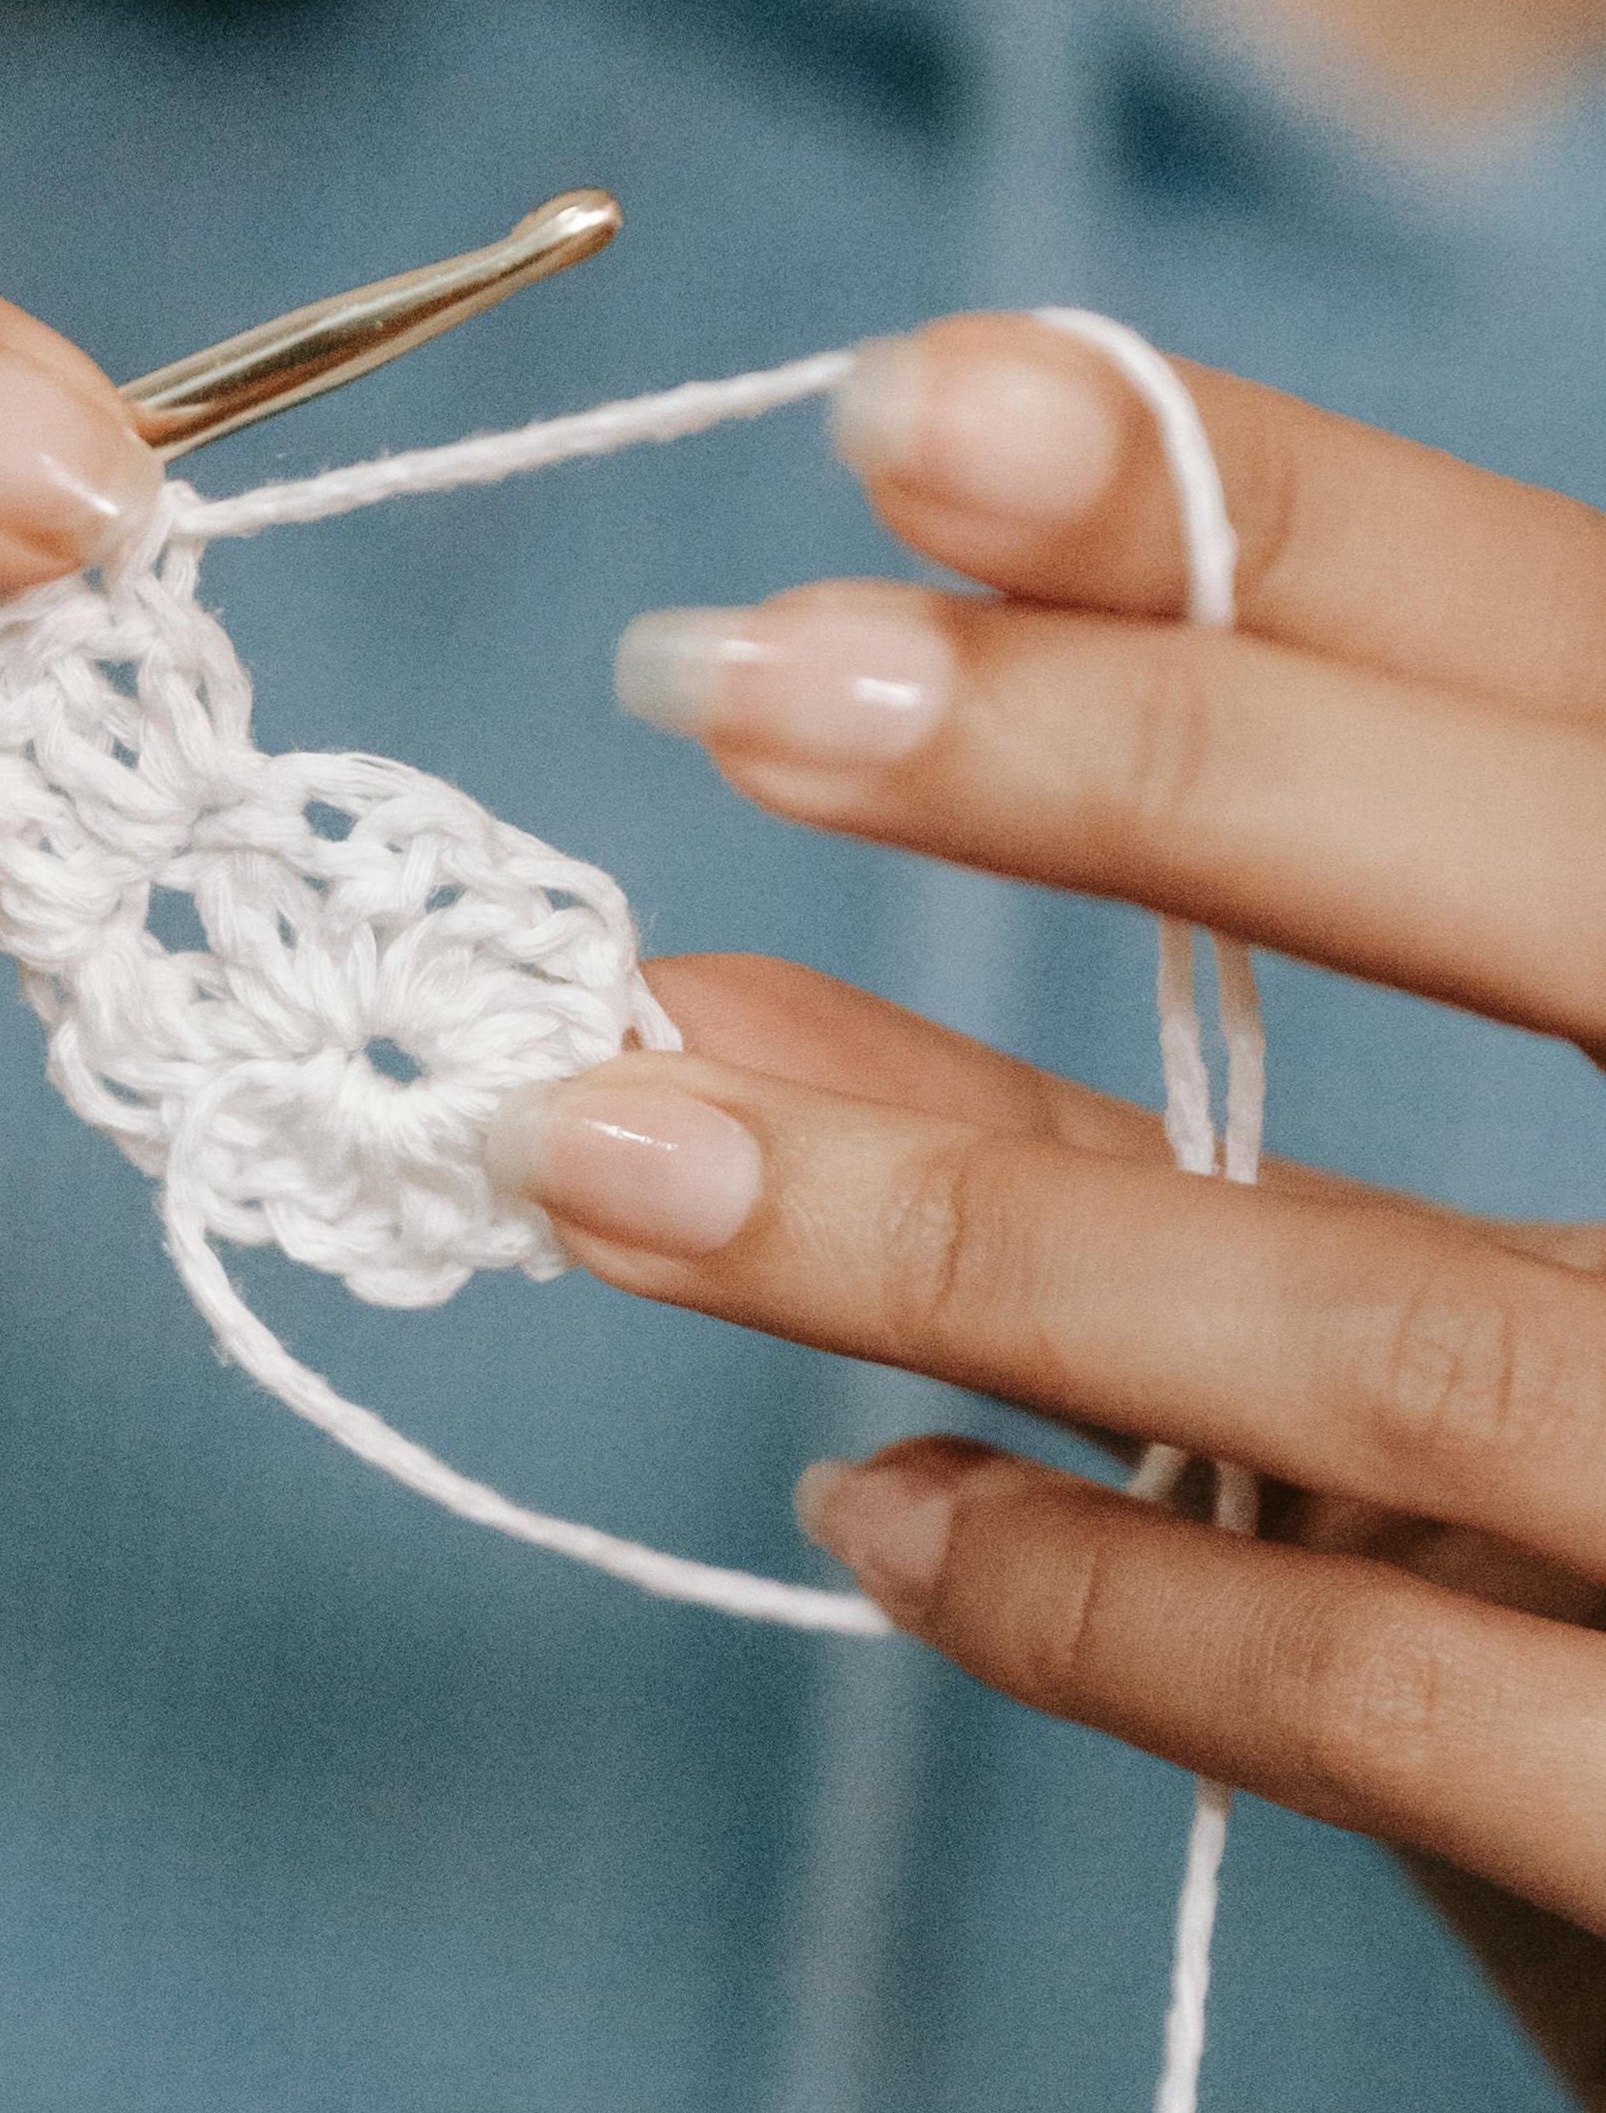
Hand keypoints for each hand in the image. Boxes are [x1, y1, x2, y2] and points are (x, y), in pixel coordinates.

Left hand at [485, 320, 1605, 2089]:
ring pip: (1409, 1327)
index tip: (923, 409)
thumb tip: (721, 1012)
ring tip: (606, 1150)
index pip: (1604, 666)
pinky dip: (1103, 1600)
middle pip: (1567, 893)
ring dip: (964, 1228)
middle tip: (734, 671)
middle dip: (1129, 762)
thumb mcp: (1468, 1280)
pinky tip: (872, 1513)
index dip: (1270, 528)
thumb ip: (1174, 1141)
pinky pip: (1397, 1703)